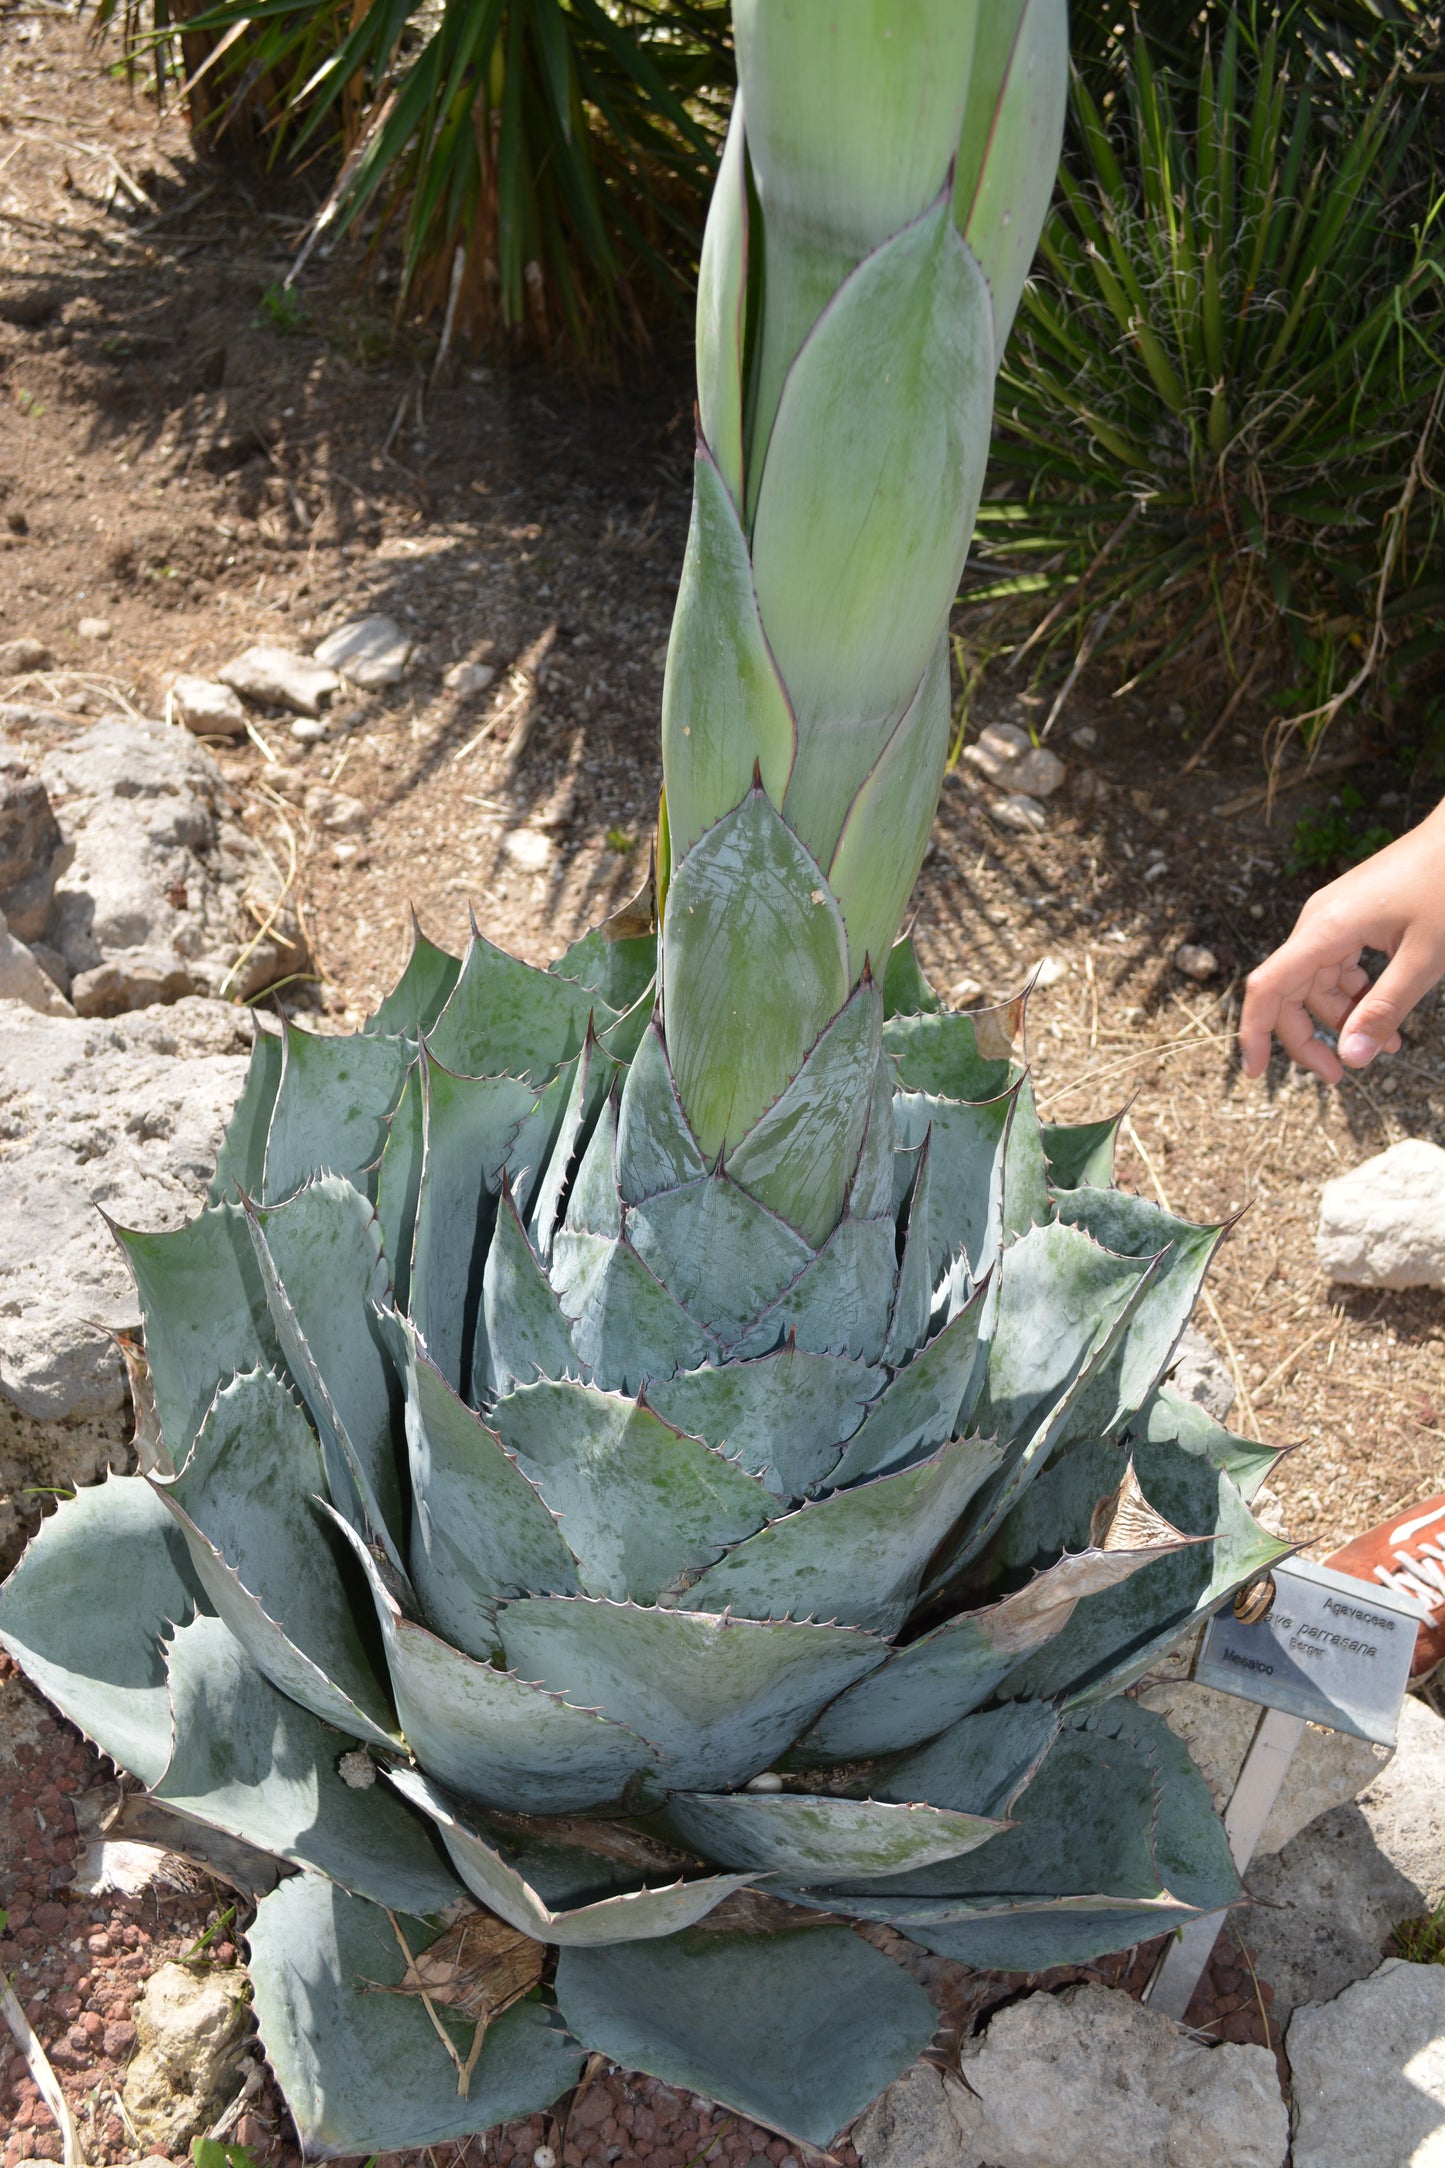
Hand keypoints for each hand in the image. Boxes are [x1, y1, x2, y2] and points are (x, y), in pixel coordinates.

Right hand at [1238, 798, 1444, 1081]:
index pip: (1267, 988)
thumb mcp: (1424, 958)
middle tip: (1342, 1076)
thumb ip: (1385, 1008)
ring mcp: (1333, 919)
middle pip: (1289, 992)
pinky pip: (1338, 966)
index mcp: (1325, 929)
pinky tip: (1388, 1015)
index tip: (1254, 1074)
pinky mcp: (1351, 918)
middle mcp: (1318, 923)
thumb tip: (1352, 1058)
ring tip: (1390, 1046)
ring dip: (1343, 1018)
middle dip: (1309, 1037)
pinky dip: (1356, 995)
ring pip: (1317, 983)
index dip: (1254, 1033)